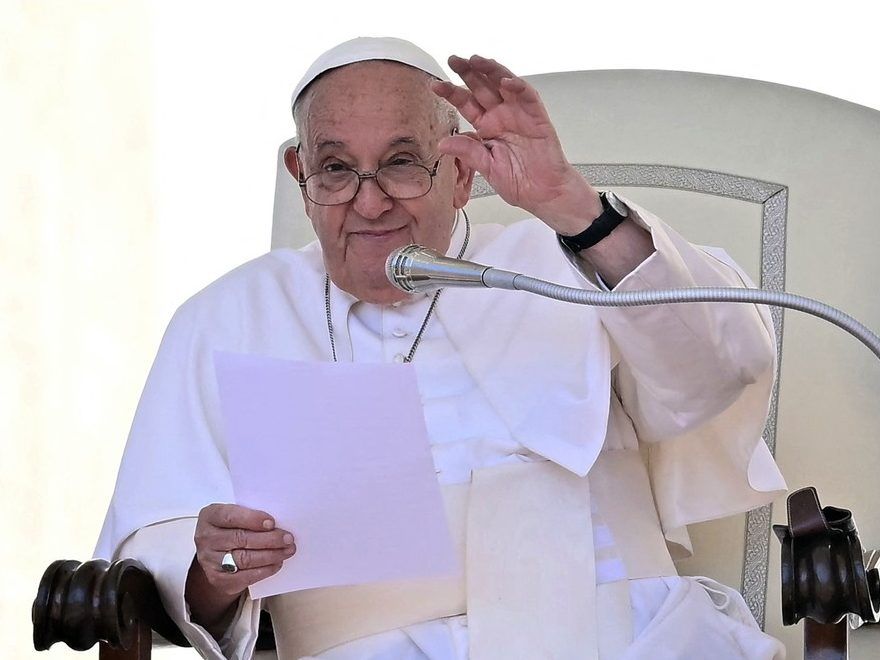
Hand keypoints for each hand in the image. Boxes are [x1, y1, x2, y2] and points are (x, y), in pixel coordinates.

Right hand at [186, 503, 294, 632]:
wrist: (216, 554)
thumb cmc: (231, 528)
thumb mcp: (235, 515)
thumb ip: (250, 515)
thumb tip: (278, 522)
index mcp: (210, 516)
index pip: (230, 516)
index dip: (252, 519)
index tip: (272, 522)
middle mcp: (206, 538)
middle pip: (241, 539)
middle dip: (269, 539)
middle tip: (288, 538)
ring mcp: (210, 561)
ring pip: (245, 559)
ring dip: (271, 555)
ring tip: (287, 550)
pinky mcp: (218, 579)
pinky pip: (245, 577)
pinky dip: (264, 570)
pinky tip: (277, 563)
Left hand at [432, 55, 601, 234]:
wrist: (544, 194)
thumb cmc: (520, 182)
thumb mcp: (486, 168)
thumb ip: (468, 152)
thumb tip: (443, 143)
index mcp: (487, 127)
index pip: (466, 103)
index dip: (451, 93)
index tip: (435, 86)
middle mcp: (501, 116)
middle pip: (482, 87)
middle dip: (467, 72)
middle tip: (454, 60)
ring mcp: (519, 114)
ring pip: (503, 84)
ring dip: (491, 71)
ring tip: (476, 60)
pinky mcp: (537, 118)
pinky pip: (527, 97)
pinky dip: (518, 87)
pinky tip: (505, 81)